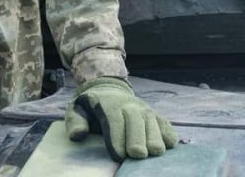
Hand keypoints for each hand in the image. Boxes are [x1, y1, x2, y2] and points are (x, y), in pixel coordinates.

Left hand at [64, 76, 178, 161]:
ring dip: (155, 137)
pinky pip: (165, 124)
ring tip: (155, 152)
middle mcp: (130, 106)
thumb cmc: (92, 106)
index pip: (114, 120)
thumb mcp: (76, 109)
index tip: (118, 155)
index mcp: (109, 105)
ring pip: (153, 122)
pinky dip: (168, 133)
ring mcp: (145, 110)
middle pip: (136, 121)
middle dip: (137, 138)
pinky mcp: (156, 116)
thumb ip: (75, 122)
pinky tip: (170, 145)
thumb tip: (78, 135)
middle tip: (137, 155)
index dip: (116, 137)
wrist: (108, 88)